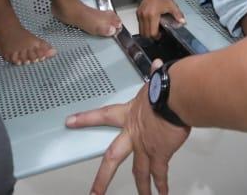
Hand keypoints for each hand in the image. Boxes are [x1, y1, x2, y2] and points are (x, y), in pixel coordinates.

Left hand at [67, 61, 190, 194]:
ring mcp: (145, 147)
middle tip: (95, 192)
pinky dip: (162, 185)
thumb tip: (158, 65)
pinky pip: (160, 174)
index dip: (85, 119)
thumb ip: (156, 76)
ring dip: (141, 188)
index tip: (70, 122)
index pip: (102, 115)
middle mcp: (134, 134)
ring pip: (139, 173)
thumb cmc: (166, 87)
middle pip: (112, 159)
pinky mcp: (160, 154)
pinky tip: (163, 193)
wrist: (176, 97)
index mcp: (129, 115)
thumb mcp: (156, 81)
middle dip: (103, 178)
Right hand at [137, 0, 184, 39]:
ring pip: (140, 30)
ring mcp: (140, 14)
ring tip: (153, 30)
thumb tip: (183, 22)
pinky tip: (150, 24)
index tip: (160, 35)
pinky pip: (139, 24)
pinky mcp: (138, 12)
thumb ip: (178, 15)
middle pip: (145, 33)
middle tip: (157, 34)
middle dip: (151, 36)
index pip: (152, 32)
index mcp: (153, 15)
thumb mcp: (172, 6)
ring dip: (146, 32)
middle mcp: (144, 16)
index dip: (156, 36)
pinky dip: (143, 27)